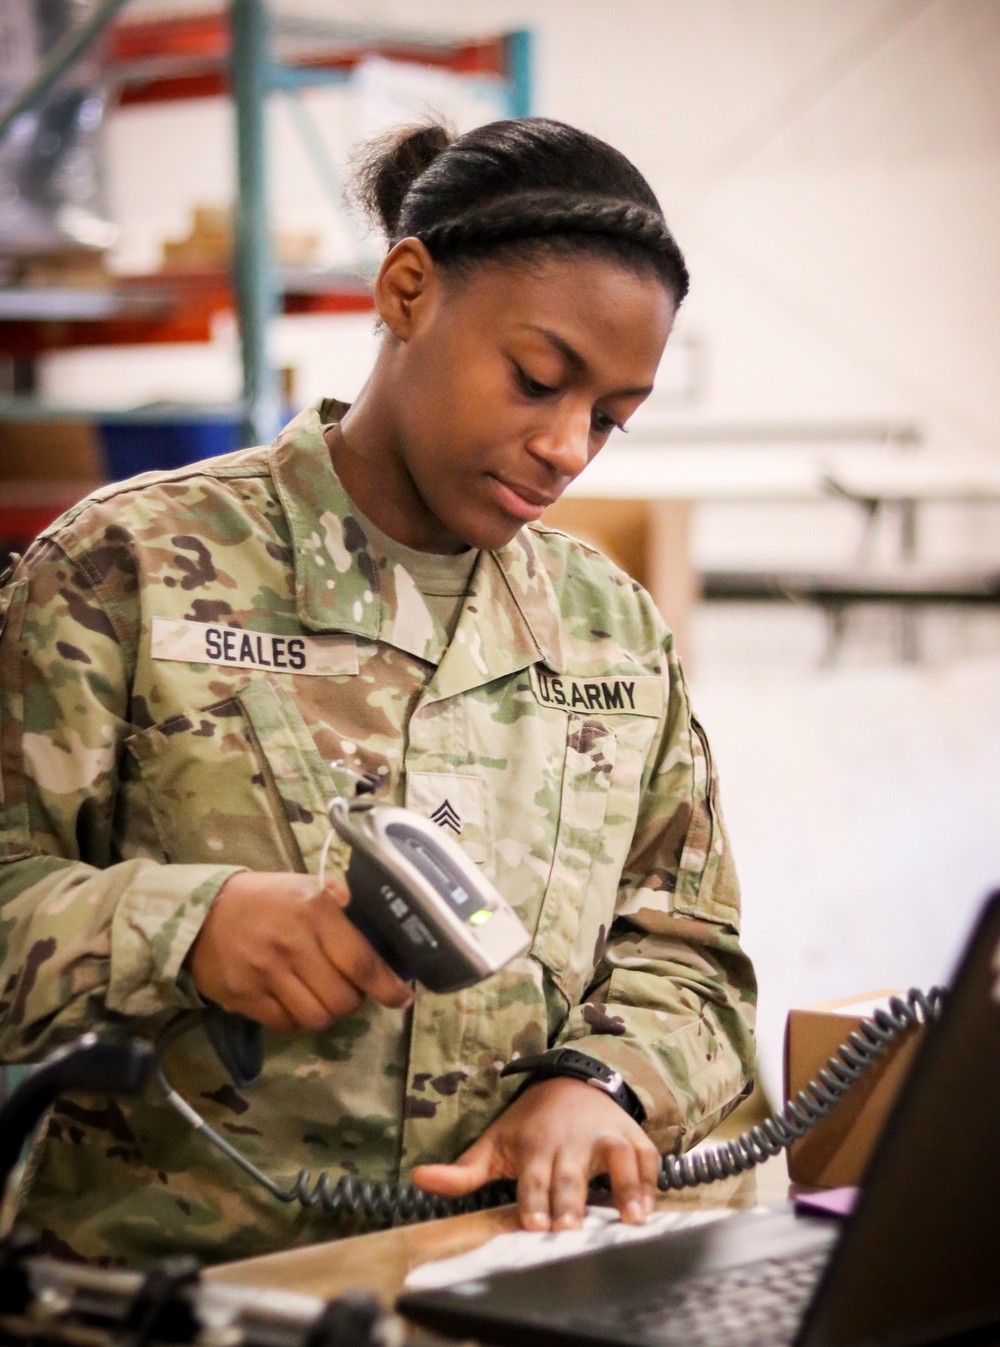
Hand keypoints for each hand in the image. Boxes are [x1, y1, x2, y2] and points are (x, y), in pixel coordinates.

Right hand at [188, 871, 413, 1031]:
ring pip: (317, 1018)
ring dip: (328, 1013)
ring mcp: (266, 974)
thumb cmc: (266, 899)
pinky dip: (298, 1020)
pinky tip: (296, 1002)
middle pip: (342, 999)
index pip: (361, 962)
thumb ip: (342, 902)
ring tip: (324, 997)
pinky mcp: (244, 998)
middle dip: (354, 1001)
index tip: (402, 998)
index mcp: (314, 912)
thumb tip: (379, 920)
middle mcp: (292, 944)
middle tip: (350, 989)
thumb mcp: (306, 886)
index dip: (387, 987)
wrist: (202, 912)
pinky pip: (286, 1025)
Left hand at [412, 1076, 659, 1230]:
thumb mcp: (494, 1144)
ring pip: (615, 1160)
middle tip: (570, 1227)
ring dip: (623, 1186)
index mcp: (534, 1145)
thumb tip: (417, 1179)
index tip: (535, 1223)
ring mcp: (604, 1135)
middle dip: (570, 1199)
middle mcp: (570, 1140)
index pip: (532, 1178)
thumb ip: (461, 1171)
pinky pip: (645, 1156)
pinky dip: (649, 1178)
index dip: (533, 1200)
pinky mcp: (631, 1136)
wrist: (572, 1082)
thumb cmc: (529, 1124)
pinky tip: (649, 1204)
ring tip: (629, 1217)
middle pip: (570, 1174)